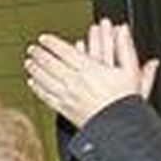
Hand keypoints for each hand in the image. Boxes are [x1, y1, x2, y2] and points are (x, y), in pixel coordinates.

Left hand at [24, 20, 160, 126]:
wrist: (120, 129)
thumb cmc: (126, 102)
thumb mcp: (131, 71)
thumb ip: (126, 48)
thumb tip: (124, 30)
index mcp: (90, 70)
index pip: (64, 52)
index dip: (52, 43)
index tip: (44, 39)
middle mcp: (76, 82)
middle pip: (51, 64)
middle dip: (39, 55)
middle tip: (32, 49)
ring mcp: (68, 97)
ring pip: (45, 80)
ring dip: (35, 70)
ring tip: (29, 63)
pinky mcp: (66, 110)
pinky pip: (47, 97)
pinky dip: (38, 89)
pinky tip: (33, 84)